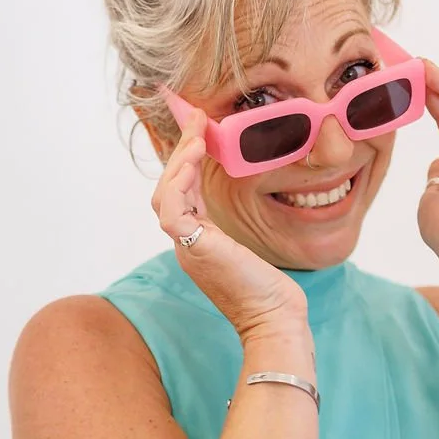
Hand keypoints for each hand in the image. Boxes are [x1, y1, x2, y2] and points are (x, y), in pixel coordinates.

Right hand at [152, 106, 309, 336]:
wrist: (273, 319)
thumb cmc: (269, 291)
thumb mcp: (249, 247)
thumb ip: (236, 227)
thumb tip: (247, 196)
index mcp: (196, 242)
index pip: (181, 193)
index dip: (186, 161)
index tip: (199, 130)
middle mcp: (185, 244)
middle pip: (168, 190)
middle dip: (181, 151)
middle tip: (197, 118)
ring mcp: (186, 248)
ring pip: (165, 196)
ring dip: (179, 161)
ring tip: (197, 135)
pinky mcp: (193, 250)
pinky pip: (172, 210)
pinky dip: (179, 182)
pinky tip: (195, 159)